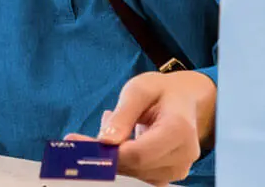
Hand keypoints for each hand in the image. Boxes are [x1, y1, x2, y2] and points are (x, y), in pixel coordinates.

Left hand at [64, 71, 215, 185]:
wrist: (185, 101)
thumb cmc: (163, 92)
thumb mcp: (139, 90)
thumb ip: (123, 115)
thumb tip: (105, 140)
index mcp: (179, 129)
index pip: (139, 154)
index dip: (109, 153)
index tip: (80, 144)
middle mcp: (183, 154)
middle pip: (135, 166)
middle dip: (104, 154)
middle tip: (79, 138)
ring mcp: (178, 168)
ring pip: (134, 173)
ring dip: (113, 155)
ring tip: (112, 126)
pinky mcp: (168, 175)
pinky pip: (137, 175)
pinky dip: (122, 160)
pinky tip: (121, 140)